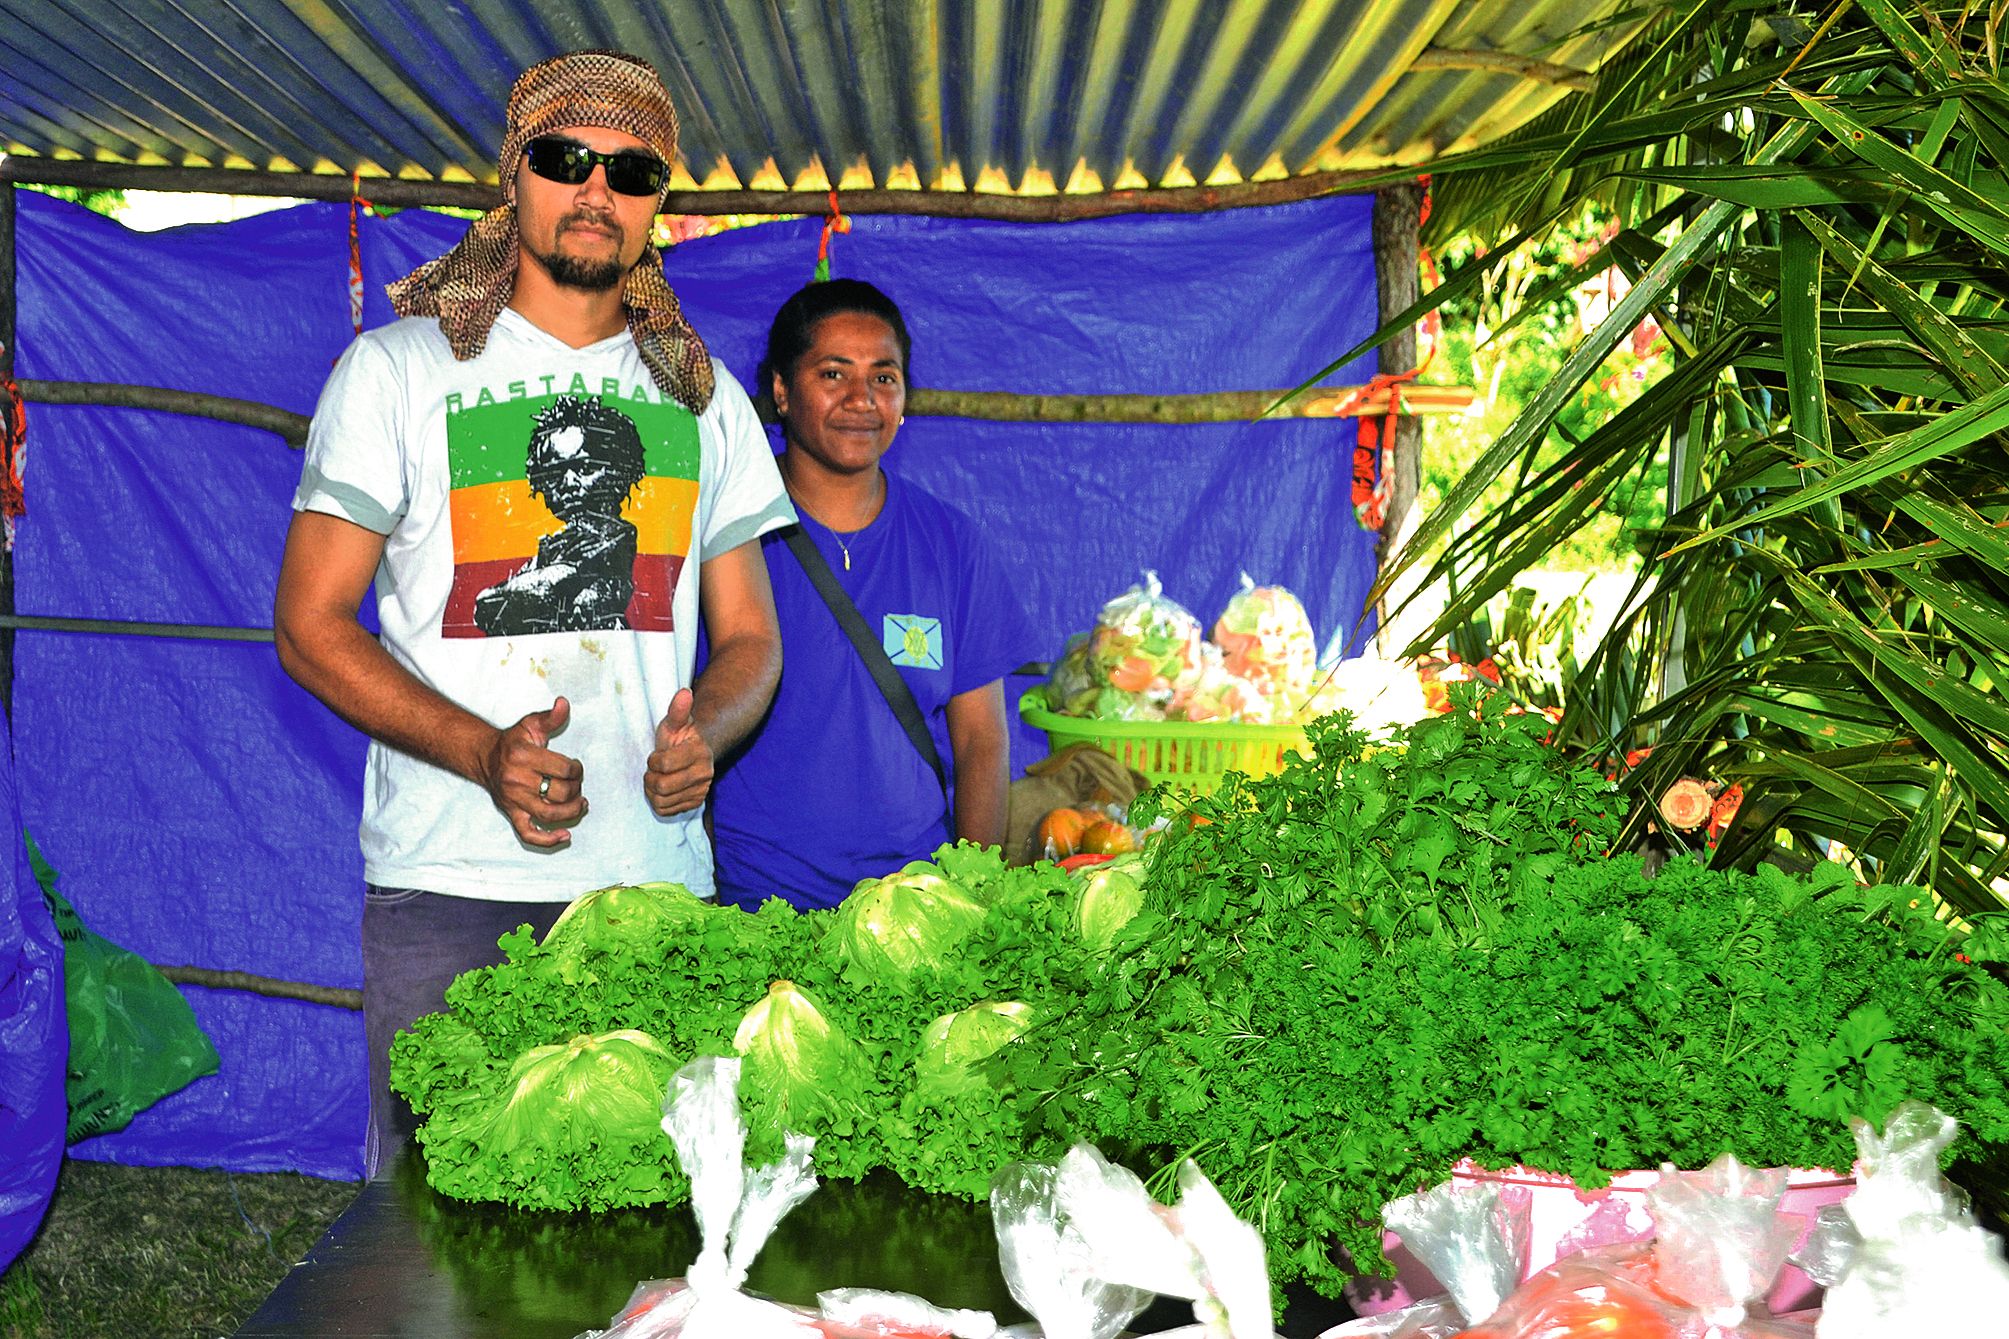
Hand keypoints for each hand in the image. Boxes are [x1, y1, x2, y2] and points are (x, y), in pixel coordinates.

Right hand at [481, 697, 586, 847]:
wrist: (486, 758)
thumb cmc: (513, 741)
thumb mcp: (531, 725)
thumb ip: (550, 717)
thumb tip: (563, 703)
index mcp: (523, 756)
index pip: (564, 769)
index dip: (577, 769)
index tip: (576, 767)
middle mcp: (516, 780)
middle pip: (560, 793)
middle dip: (576, 789)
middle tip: (577, 783)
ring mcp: (514, 799)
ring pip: (550, 815)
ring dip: (571, 812)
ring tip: (581, 804)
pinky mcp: (511, 813)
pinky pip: (528, 834)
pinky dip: (547, 840)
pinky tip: (565, 836)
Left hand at [644, 688, 712, 816]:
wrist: (693, 755)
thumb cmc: (679, 737)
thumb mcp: (675, 723)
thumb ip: (678, 710)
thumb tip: (684, 692)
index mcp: (700, 752)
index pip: (663, 765)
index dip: (653, 761)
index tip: (657, 755)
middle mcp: (704, 774)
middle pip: (661, 786)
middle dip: (650, 778)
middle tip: (653, 770)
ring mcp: (700, 791)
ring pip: (661, 801)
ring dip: (652, 791)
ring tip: (657, 778)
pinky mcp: (694, 804)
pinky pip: (666, 811)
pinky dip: (658, 802)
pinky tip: (663, 790)